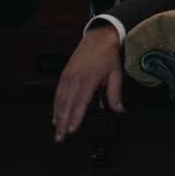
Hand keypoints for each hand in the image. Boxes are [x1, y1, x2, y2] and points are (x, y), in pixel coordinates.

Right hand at [53, 23, 123, 141]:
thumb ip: (115, 93)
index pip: (81, 102)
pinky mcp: (64, 74)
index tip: (72, 129)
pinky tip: (55, 115)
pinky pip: (58, 93)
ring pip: (60, 100)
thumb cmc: (108, 56)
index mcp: (89, 78)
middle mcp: (75, 78)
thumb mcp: (116, 73)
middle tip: (60, 137)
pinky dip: (56, 106)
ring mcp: (67, 76)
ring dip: (57, 116)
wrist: (98, 37)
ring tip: (57, 130)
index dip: (75, 117)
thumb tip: (119, 110)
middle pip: (67, 104)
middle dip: (63, 122)